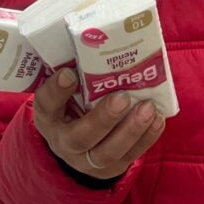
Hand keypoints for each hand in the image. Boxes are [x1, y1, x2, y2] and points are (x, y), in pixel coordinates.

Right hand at [32, 69, 164, 178]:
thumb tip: (97, 36)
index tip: (69, 72)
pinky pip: (130, 156)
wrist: (77, 144)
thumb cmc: (73, 104)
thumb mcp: (65, 90)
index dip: (56, 90)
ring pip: (108, 153)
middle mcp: (64, 142)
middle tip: (122, 98)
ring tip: (148, 109)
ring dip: (131, 131)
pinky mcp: (112, 167)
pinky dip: (146, 138)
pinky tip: (157, 119)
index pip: (45, 104)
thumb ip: (75, 69)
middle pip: (80, 137)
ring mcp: (88, 159)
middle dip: (103, 119)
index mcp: (48, 117)